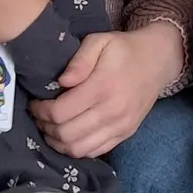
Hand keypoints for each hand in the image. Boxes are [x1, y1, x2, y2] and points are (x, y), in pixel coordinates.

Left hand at [28, 22, 178, 157]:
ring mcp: (121, 126)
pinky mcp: (126, 134)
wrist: (158, 60)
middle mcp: (112, 111)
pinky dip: (76, 149)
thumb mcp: (100, 41)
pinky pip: (95, 151)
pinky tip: (69, 136)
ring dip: (58, 142)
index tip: (35, 103)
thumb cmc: (124, 49)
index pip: (60, 112)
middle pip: (66, 134)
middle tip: (39, 116)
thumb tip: (62, 82)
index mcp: (102, 86)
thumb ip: (79, 60)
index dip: (40, 111)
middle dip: (45, 127)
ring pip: (79, 149)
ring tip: (50, 127)